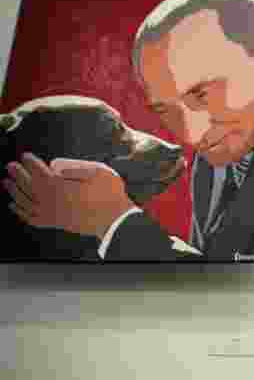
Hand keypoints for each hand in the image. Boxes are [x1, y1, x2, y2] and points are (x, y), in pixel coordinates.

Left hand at [4, 153, 134, 238]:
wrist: (117, 221)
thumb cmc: (111, 196)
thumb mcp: (99, 172)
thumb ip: (74, 166)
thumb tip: (55, 166)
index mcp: (60, 186)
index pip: (38, 171)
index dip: (30, 162)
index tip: (25, 156)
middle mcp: (51, 200)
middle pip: (27, 185)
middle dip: (17, 174)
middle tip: (10, 166)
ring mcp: (52, 213)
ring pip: (25, 201)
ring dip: (14, 191)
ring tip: (7, 183)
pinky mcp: (56, 223)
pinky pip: (31, 218)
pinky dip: (20, 212)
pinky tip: (14, 206)